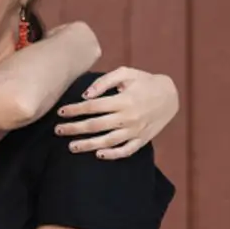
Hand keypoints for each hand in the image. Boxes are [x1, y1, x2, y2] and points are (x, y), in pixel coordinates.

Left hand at [54, 67, 178, 159]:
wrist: (170, 95)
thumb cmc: (144, 82)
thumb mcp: (126, 73)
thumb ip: (104, 81)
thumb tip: (85, 95)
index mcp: (123, 100)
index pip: (93, 106)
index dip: (75, 110)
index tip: (61, 112)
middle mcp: (128, 117)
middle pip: (96, 125)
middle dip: (74, 128)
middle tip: (58, 130)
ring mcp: (135, 131)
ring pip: (107, 141)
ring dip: (87, 145)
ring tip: (71, 146)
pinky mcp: (142, 140)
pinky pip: (125, 151)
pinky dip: (112, 155)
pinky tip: (98, 155)